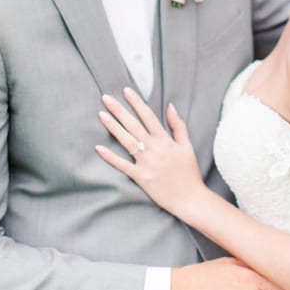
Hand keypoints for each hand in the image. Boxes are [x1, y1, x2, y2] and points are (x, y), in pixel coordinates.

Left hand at [94, 88, 204, 216]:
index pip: (149, 116)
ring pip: (127, 141)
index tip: (126, 90)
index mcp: (166, 141)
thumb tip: (170, 106)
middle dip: (119, 110)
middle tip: (105, 98)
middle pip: (134, 126)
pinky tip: (98, 148)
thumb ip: (178, 126)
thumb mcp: (187, 147)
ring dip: (113, 127)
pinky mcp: (141, 177)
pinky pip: (123, 165)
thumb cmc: (189, 173)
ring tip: (101, 115)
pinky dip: (110, 157)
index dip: (137, 103)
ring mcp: (147, 163)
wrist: (191, 199)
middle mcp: (155, 149)